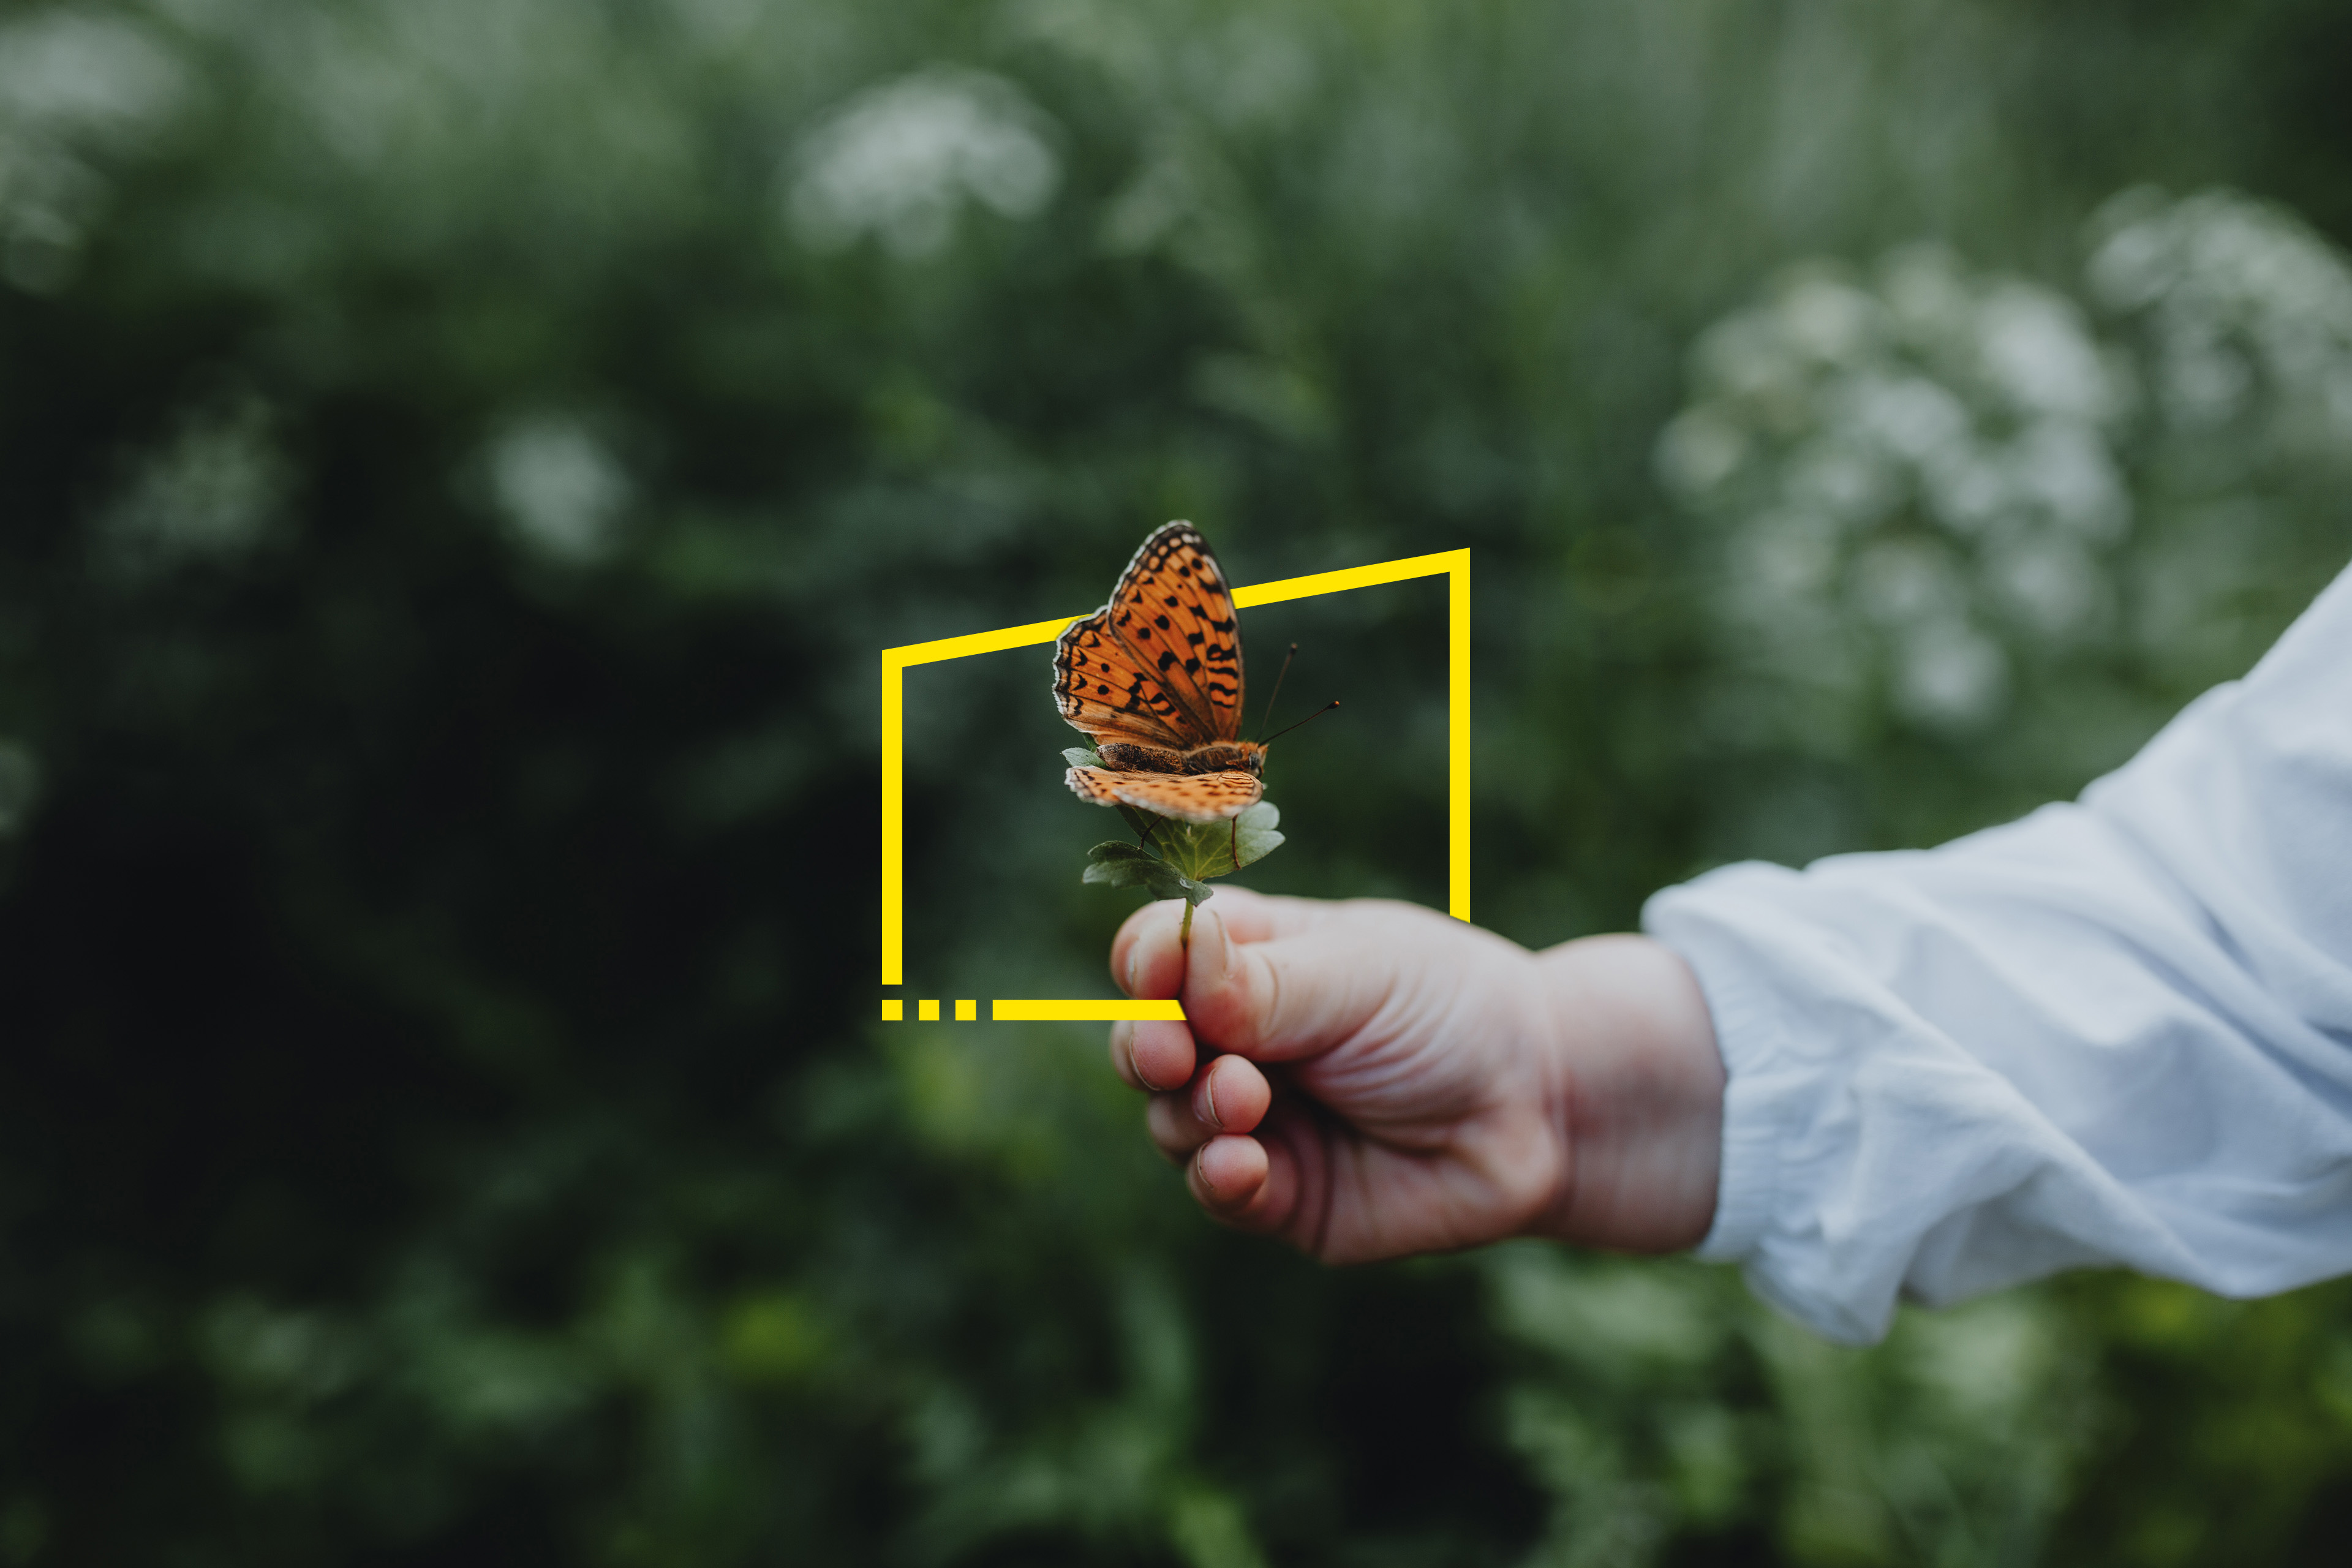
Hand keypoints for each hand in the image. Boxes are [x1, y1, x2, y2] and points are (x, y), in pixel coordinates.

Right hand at [1107, 888, 1723, 1262]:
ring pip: (1171, 1120)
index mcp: (1249, 959)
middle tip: (1174, 1052)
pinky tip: (1242, 1163)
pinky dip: (1217, 1176)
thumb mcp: (1360, 976)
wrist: (1544, 1106)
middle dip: (1147, 1047)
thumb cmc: (1454, 1012)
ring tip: (1245, 1098)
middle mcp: (1240, 1039)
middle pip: (1146, 1041)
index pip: (1159, 954)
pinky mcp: (1281, 1195)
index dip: (1147, 964)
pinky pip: (1217, 1190)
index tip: (1158, 974)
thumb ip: (1262, 981)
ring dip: (1194, 1110)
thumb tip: (1173, 955)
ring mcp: (1255, 1120)